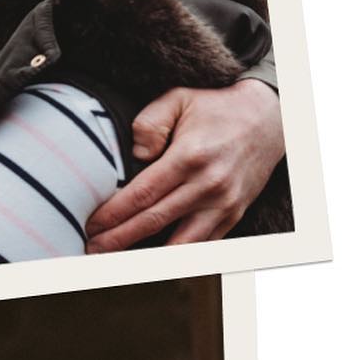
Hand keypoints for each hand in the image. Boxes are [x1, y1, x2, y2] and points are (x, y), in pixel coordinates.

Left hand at [86, 80, 283, 250]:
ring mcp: (223, 204)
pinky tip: (150, 257)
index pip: (142, 194)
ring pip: (179, 243)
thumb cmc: (216, 109)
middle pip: (153, 222)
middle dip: (117, 238)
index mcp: (189, 157)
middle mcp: (208, 185)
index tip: (90, 223)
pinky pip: (202, 244)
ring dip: (144, 255)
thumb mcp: (179, 100)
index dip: (112, 213)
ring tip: (113, 259)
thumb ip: (149, 123)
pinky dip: (176, 254)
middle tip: (90, 248)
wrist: (269, 119)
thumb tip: (135, 154)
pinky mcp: (233, 215)